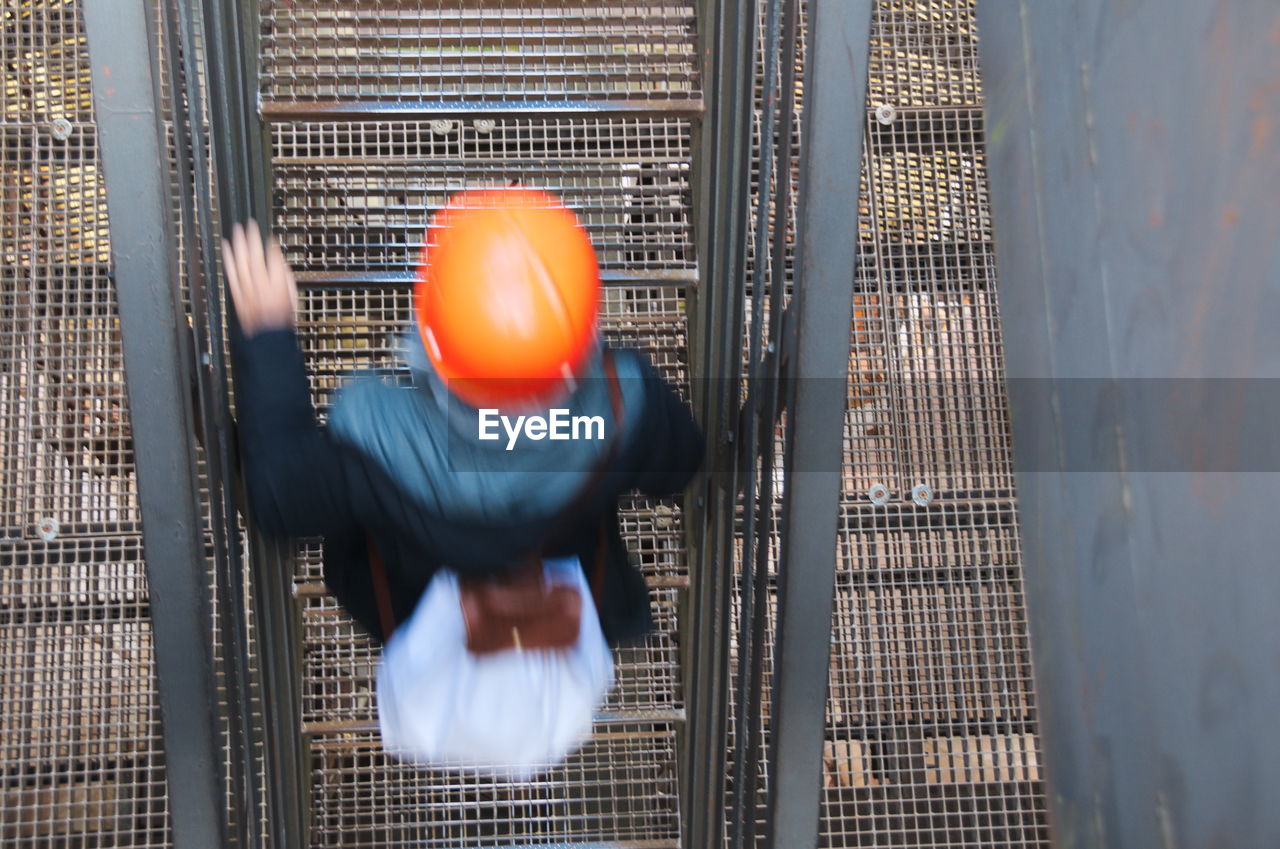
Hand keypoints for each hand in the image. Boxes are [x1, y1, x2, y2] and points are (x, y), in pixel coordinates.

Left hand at [221, 219, 297, 335]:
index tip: (270, 239)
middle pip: (256, 256)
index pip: (274, 259)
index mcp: (278, 285)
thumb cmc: (282, 320)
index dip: (272, 247)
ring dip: (239, 244)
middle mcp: (262, 285)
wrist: (267, 337)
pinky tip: (226, 248)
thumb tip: (280, 264)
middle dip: (253, 238)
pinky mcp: (238, 293)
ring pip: (242, 262)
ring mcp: (248, 289)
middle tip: (250, 223)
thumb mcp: (293, 297)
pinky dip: (228, 259)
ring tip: (237, 229)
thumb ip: (286, 278)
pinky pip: (231, 273)